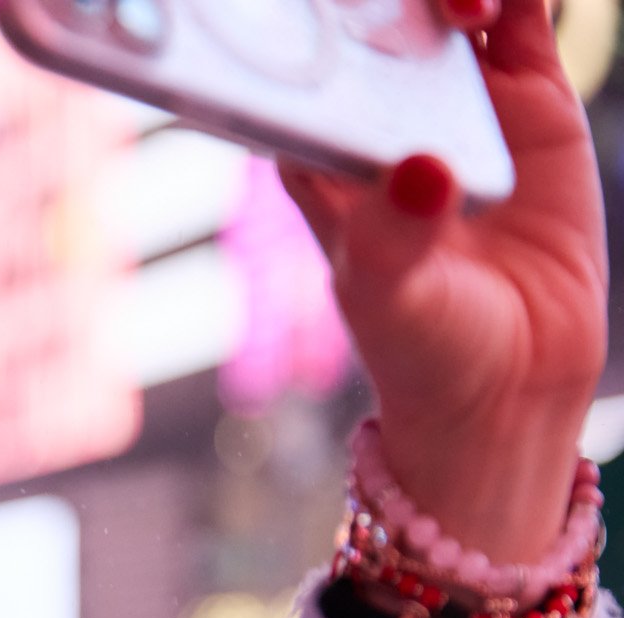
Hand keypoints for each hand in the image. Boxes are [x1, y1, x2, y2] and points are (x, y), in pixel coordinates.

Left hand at [280, 0, 606, 564]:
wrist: (506, 382)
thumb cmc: (418, 347)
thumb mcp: (390, 298)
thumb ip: (396, 235)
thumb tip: (422, 170)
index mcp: (314, 147)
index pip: (289, 53)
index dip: (297, 17)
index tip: (310, 8)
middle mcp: (377, 109)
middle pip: (365, 12)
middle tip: (409, 0)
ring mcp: (450, 97)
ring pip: (440, 5)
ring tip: (467, 7)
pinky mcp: (526, 97)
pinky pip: (523, 20)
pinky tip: (508, 1)